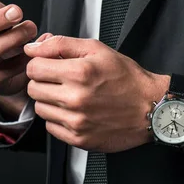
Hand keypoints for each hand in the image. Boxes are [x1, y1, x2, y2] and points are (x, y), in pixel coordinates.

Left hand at [24, 36, 169, 151]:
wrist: (151, 108)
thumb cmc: (128, 79)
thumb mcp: (98, 50)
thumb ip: (61, 44)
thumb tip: (32, 48)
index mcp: (79, 73)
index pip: (33, 67)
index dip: (40, 64)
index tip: (51, 66)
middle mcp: (75, 99)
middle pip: (33, 88)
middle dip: (44, 82)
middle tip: (63, 81)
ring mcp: (76, 121)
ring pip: (40, 109)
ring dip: (50, 101)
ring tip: (71, 96)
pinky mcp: (79, 139)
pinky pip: (51, 127)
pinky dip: (59, 119)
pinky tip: (76, 112)